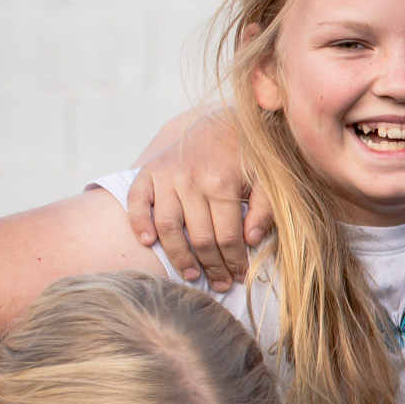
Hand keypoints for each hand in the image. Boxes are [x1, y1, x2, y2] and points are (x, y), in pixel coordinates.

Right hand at [124, 110, 259, 289]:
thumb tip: (252, 241)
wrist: (224, 119)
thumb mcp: (268, 179)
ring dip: (177, 256)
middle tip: (220, 285)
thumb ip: (265, 209)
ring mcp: (166, 175)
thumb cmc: (250, 155)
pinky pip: (136, 200)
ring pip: (167, 227)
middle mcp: (189, 179)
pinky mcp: (149, 170)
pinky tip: (146, 242)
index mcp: (221, 182)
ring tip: (191, 275)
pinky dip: (137, 222)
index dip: (234, 262)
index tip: (240, 277)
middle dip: (211, 267)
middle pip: (198, 238)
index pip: (226, 237)